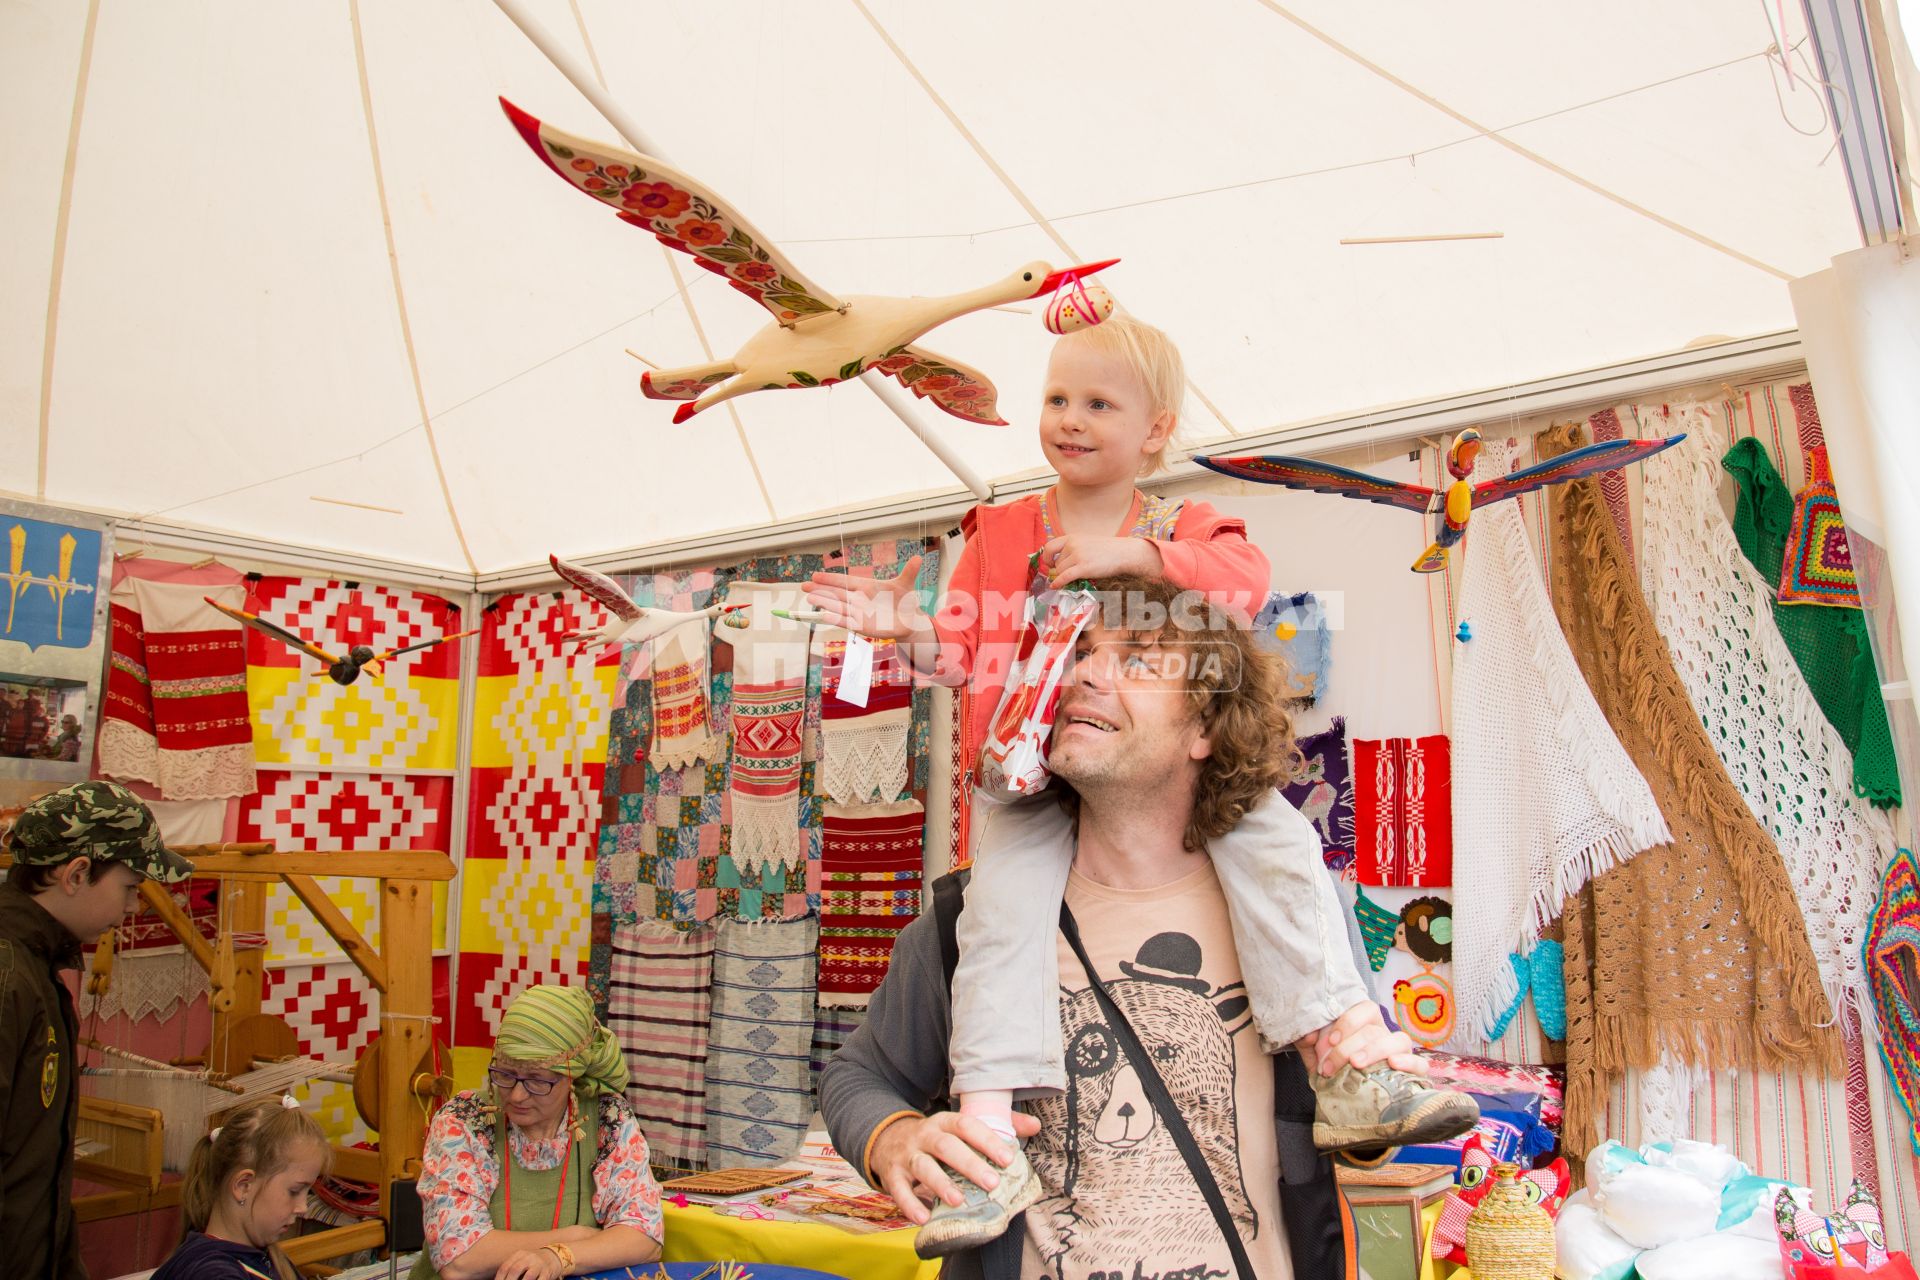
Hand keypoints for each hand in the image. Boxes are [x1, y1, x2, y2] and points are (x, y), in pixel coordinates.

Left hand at [496, 1247, 563, 1279]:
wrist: (553, 1256)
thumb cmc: (532, 1263)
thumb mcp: (521, 1261)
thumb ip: (511, 1269)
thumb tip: (499, 1279)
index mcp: (519, 1254)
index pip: (505, 1267)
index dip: (499, 1278)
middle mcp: (529, 1257)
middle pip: (515, 1270)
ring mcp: (539, 1264)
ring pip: (529, 1276)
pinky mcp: (548, 1272)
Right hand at [806, 555, 930, 643]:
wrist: (908, 619)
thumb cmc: (903, 599)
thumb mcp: (906, 585)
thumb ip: (909, 572)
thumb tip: (919, 558)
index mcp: (866, 586)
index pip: (845, 580)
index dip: (831, 578)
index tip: (815, 575)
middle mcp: (859, 599)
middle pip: (837, 593)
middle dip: (821, 590)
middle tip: (804, 586)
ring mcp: (859, 613)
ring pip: (838, 607)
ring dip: (825, 603)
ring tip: (810, 598)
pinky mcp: (862, 626)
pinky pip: (846, 622)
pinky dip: (836, 619)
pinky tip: (824, 616)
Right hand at [868, 1111, 1041, 1224]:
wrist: (887, 1138)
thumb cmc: (936, 1137)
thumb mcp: (960, 1126)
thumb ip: (999, 1125)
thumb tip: (1035, 1125)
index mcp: (944, 1122)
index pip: (966, 1125)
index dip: (986, 1140)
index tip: (1007, 1158)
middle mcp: (925, 1135)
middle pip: (946, 1146)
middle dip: (969, 1164)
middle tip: (992, 1182)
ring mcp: (907, 1154)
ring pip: (923, 1167)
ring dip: (940, 1184)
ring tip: (959, 1201)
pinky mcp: (892, 1174)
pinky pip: (898, 1189)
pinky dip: (909, 1204)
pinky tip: (923, 1218)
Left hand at [1039, 535, 1160, 585]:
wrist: (1124, 553)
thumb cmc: (1108, 549)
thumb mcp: (1087, 542)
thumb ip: (1073, 548)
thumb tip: (1059, 563)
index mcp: (1072, 537)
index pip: (1049, 546)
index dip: (1047, 557)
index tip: (1050, 564)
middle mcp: (1073, 545)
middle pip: (1057, 562)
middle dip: (1060, 570)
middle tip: (1067, 575)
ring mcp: (1077, 556)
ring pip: (1060, 571)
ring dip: (1063, 577)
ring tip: (1072, 579)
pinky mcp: (1083, 568)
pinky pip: (1064, 577)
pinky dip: (1058, 583)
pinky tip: (1055, 587)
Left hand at [1298, 1002, 1426, 1076]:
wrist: (1343, 1096)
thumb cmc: (1332, 1068)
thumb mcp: (1316, 1054)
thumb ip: (1309, 1041)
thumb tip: (1309, 1035)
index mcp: (1365, 1022)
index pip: (1365, 1009)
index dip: (1348, 1022)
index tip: (1329, 1041)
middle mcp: (1384, 1033)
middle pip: (1373, 1031)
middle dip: (1348, 1048)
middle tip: (1330, 1067)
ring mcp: (1399, 1051)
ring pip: (1399, 1040)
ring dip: (1375, 1051)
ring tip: (1356, 1064)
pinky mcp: (1411, 1071)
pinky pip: (1420, 1064)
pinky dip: (1409, 1063)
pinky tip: (1393, 1065)